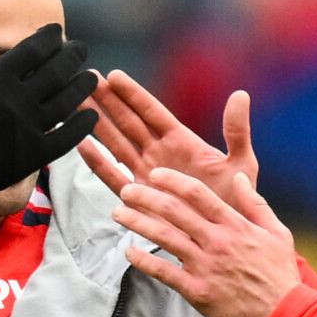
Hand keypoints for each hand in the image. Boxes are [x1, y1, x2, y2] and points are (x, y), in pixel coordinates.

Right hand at [0, 7, 96, 239]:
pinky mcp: (32, 156)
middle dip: (72, 55)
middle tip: (81, 49)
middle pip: (57, 70)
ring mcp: (27, 129)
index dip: (49, 37)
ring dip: (83, 87)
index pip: (34, 48)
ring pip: (67, 101)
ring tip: (93, 78)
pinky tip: (91, 117)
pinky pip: (66, 138)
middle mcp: (17, 100)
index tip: (56, 32)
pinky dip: (82, 126)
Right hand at [79, 70, 257, 208]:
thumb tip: (241, 94)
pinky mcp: (137, 199)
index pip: (152, 112)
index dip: (133, 94)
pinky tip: (80, 143)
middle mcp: (159, 154)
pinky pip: (112, 176)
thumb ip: (237, 131)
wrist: (226, 241)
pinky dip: (97, 161)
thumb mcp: (241, 163)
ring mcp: (145, 175)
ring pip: (115, 143)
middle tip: (85, 79)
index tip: (113, 75)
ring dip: (95, 123)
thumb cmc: (237, 202)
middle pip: (127, 122)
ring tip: (75, 102)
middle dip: (106, 101)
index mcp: (182, 141)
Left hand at [114, 167, 300, 316]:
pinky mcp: (197, 291)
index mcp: (234, 225)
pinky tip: (128, 252)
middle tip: (127, 190)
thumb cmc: (280, 274)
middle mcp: (217, 241)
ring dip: (137, 222)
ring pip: (164, 237)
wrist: (285, 315)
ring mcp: (205, 266)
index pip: (198, 194)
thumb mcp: (277, 232)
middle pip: (174, 211)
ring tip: (118, 214)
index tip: (155, 174)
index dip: (173, 180)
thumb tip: (239, 178)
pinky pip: (164, 273)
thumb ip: (255, 204)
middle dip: (145, 197)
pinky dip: (143, 261)